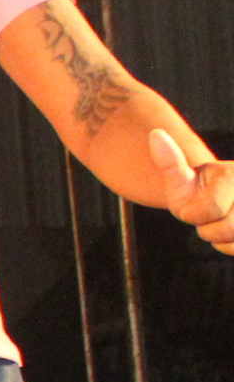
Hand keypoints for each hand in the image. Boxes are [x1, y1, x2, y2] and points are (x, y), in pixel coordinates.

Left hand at [152, 130, 233, 253]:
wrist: (221, 200)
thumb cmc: (196, 191)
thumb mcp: (180, 179)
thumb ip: (169, 162)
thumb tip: (155, 134)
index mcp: (232, 174)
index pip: (209, 209)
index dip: (192, 214)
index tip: (194, 204)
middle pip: (227, 228)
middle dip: (208, 228)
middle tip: (208, 216)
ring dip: (221, 239)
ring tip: (221, 222)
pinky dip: (231, 247)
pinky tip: (231, 233)